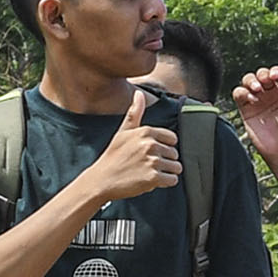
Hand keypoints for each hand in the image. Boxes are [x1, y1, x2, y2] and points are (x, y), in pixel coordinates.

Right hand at [87, 87, 185, 204]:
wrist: (102, 179)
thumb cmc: (113, 156)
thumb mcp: (123, 132)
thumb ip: (135, 113)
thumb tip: (139, 94)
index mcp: (146, 132)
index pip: (172, 139)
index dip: (164, 147)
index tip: (151, 152)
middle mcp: (150, 145)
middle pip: (175, 154)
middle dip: (165, 161)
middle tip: (147, 164)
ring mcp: (152, 161)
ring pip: (176, 167)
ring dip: (166, 172)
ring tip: (149, 172)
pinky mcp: (153, 178)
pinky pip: (172, 180)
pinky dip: (165, 182)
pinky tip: (152, 180)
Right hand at [231, 66, 277, 166]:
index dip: (277, 71)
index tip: (276, 77)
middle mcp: (271, 93)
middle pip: (262, 74)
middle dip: (263, 74)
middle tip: (266, 82)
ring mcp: (258, 100)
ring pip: (248, 80)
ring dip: (251, 80)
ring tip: (257, 89)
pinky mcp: (246, 109)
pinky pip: (239, 93)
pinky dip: (242, 92)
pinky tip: (252, 99)